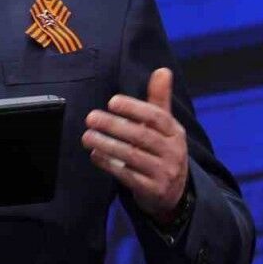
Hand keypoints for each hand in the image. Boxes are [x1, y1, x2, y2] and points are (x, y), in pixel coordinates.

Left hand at [81, 67, 188, 223]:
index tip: (112, 101)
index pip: (157, 117)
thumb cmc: (163, 150)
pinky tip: (95, 155)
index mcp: (175, 132)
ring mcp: (164, 173)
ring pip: (133, 156)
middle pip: (142, 136)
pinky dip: (109, 164)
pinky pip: (128, 176)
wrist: (174, 193)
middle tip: (91, 117)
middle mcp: (173, 152)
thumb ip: (159, 99)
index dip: (135, 108)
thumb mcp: (165, 126)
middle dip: (114, 125)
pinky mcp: (152, 190)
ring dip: (107, 145)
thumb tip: (162, 70)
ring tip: (87, 136)